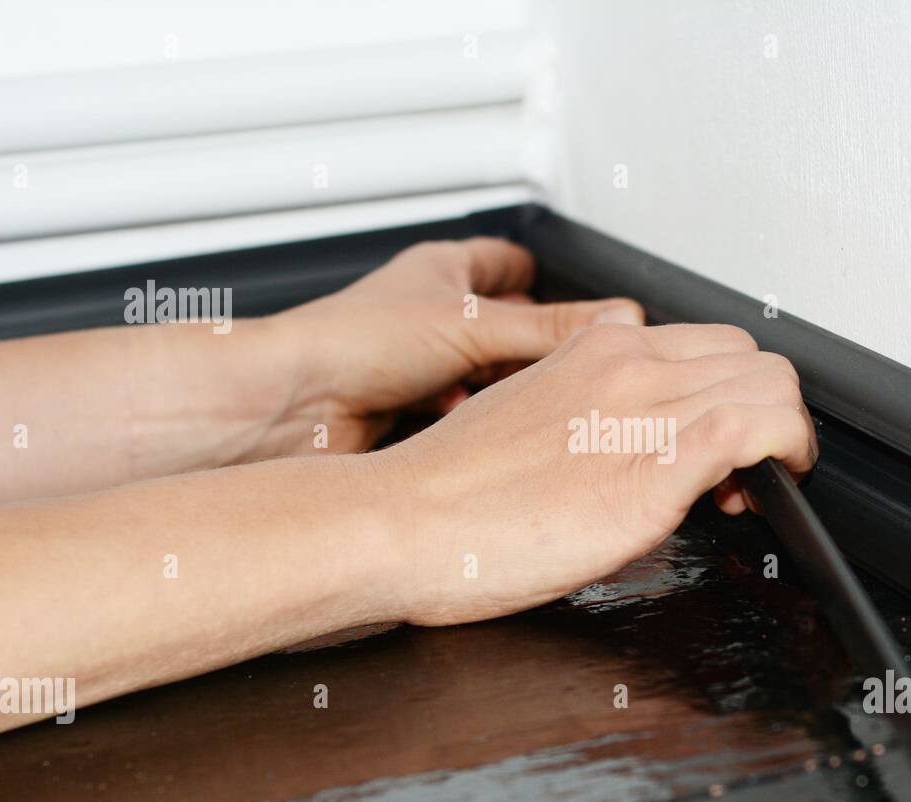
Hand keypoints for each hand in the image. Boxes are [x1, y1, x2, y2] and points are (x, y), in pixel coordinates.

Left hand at [270, 237, 644, 452]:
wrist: (291, 405)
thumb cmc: (350, 342)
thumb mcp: (473, 325)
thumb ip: (552, 327)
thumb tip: (620, 322)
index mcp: (442, 271)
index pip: (507, 262)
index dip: (545, 278)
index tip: (587, 303)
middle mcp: (429, 314)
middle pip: (503, 326)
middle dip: (534, 348)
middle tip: (578, 367)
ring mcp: (418, 363)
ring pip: (483, 374)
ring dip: (506, 389)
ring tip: (541, 404)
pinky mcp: (409, 410)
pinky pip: (460, 412)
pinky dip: (476, 419)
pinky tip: (491, 430)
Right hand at [369, 321, 816, 624]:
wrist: (402, 523)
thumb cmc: (450, 491)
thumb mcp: (525, 416)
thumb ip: (584, 405)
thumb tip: (623, 431)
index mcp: (593, 348)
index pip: (708, 342)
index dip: (730, 391)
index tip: (720, 438)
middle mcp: (626, 365)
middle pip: (753, 357)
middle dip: (765, 410)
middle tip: (742, 467)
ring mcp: (643, 410)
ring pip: (772, 386)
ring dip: (781, 437)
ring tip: (746, 487)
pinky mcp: (655, 467)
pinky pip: (759, 431)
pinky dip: (783, 457)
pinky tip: (752, 495)